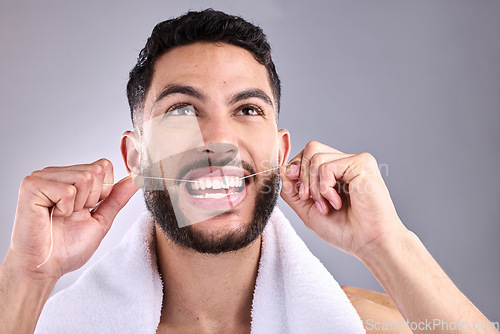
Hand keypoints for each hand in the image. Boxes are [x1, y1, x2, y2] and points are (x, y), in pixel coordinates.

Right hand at [7, 159, 138, 281]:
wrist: (44, 267)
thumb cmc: (67, 248)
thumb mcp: (101, 219)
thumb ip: (117, 197)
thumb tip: (137, 179)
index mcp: (70, 177)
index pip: (103, 166)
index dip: (103, 191)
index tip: (86, 209)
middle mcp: (56, 173)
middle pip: (95, 170)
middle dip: (91, 199)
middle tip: (72, 216)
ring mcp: (41, 177)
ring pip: (84, 177)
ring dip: (78, 205)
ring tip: (61, 216)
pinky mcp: (31, 186)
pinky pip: (67, 190)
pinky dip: (65, 208)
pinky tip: (52, 216)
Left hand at [280, 141, 406, 259]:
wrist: (368, 243)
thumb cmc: (344, 230)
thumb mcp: (307, 209)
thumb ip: (292, 189)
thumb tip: (281, 168)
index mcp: (336, 171)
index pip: (308, 154)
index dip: (297, 170)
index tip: (301, 193)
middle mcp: (346, 162)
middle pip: (310, 148)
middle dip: (303, 177)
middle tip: (312, 200)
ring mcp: (355, 161)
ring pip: (316, 157)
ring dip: (315, 187)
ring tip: (327, 206)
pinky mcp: (363, 163)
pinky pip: (327, 166)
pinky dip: (325, 188)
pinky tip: (337, 202)